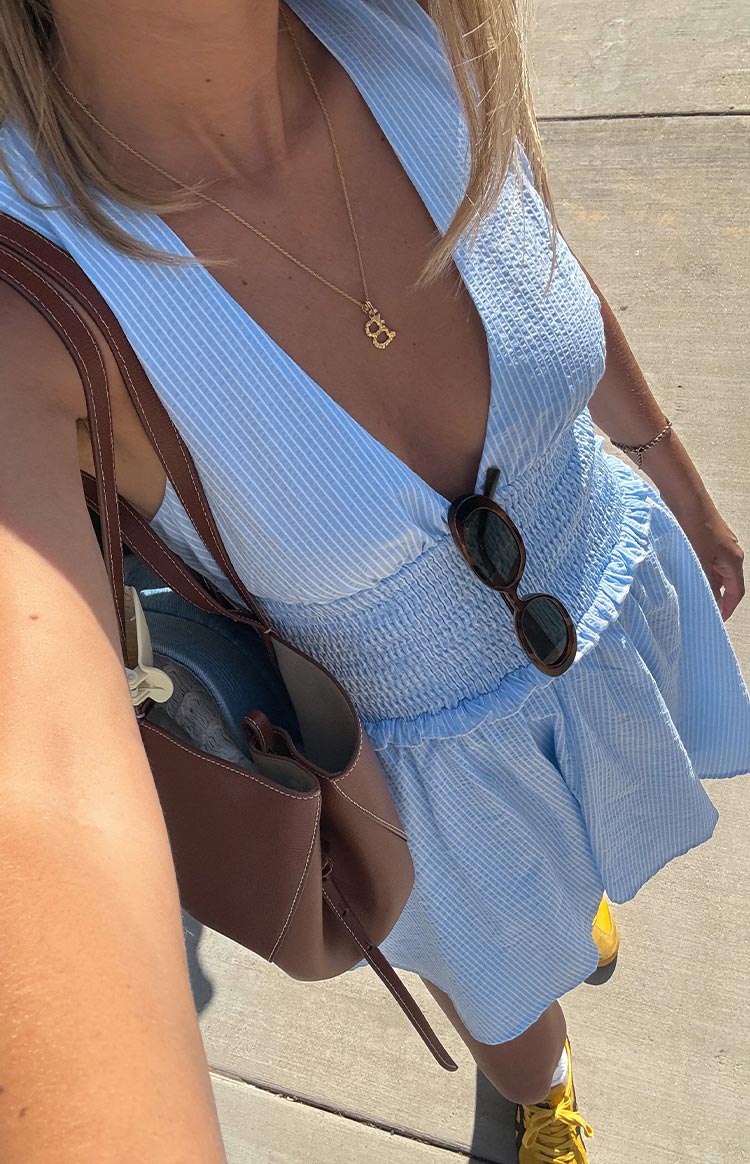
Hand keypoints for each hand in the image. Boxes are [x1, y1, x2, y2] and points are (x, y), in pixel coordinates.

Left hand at [672, 494, 745, 620]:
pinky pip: (707, 561)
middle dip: (715, 596)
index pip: (736, 592)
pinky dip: (699, 570)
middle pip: (726, 582)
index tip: (717, 619)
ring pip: (715, 571)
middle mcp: (730, 553)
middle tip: (698, 607)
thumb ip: (707, 584)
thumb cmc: (696, 527)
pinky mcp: (708, 539)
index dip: (728, 608)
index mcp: (734, 560)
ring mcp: (720, 545)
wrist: (687, 499)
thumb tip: (713, 602)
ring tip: (689, 592)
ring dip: (705, 582)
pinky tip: (684, 573)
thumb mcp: (700, 561)